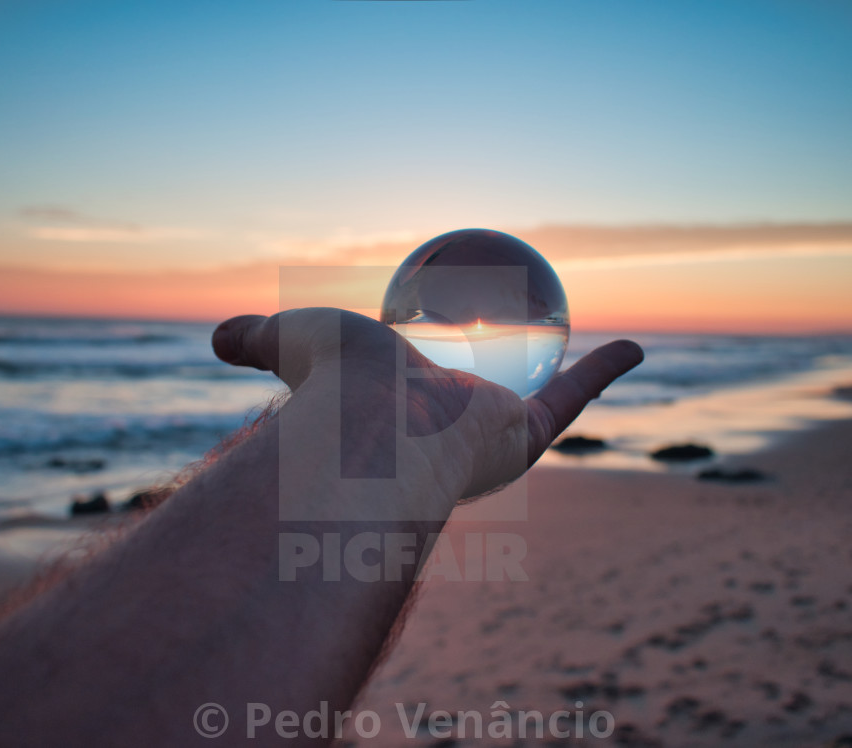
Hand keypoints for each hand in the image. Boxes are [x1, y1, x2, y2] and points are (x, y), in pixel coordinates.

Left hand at [213, 308, 641, 501]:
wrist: (367, 431)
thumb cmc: (327, 388)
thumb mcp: (289, 340)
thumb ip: (254, 338)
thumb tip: (217, 338)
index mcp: (397, 421)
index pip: (416, 395)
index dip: (423, 375)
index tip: (431, 355)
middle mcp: (446, 442)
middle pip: (480, 408)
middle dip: (495, 393)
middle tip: (511, 346)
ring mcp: (489, 442)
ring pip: (541, 402)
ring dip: (569, 381)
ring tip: (586, 345)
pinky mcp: (525, 438)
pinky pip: (575, 395)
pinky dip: (607, 371)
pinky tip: (634, 346)